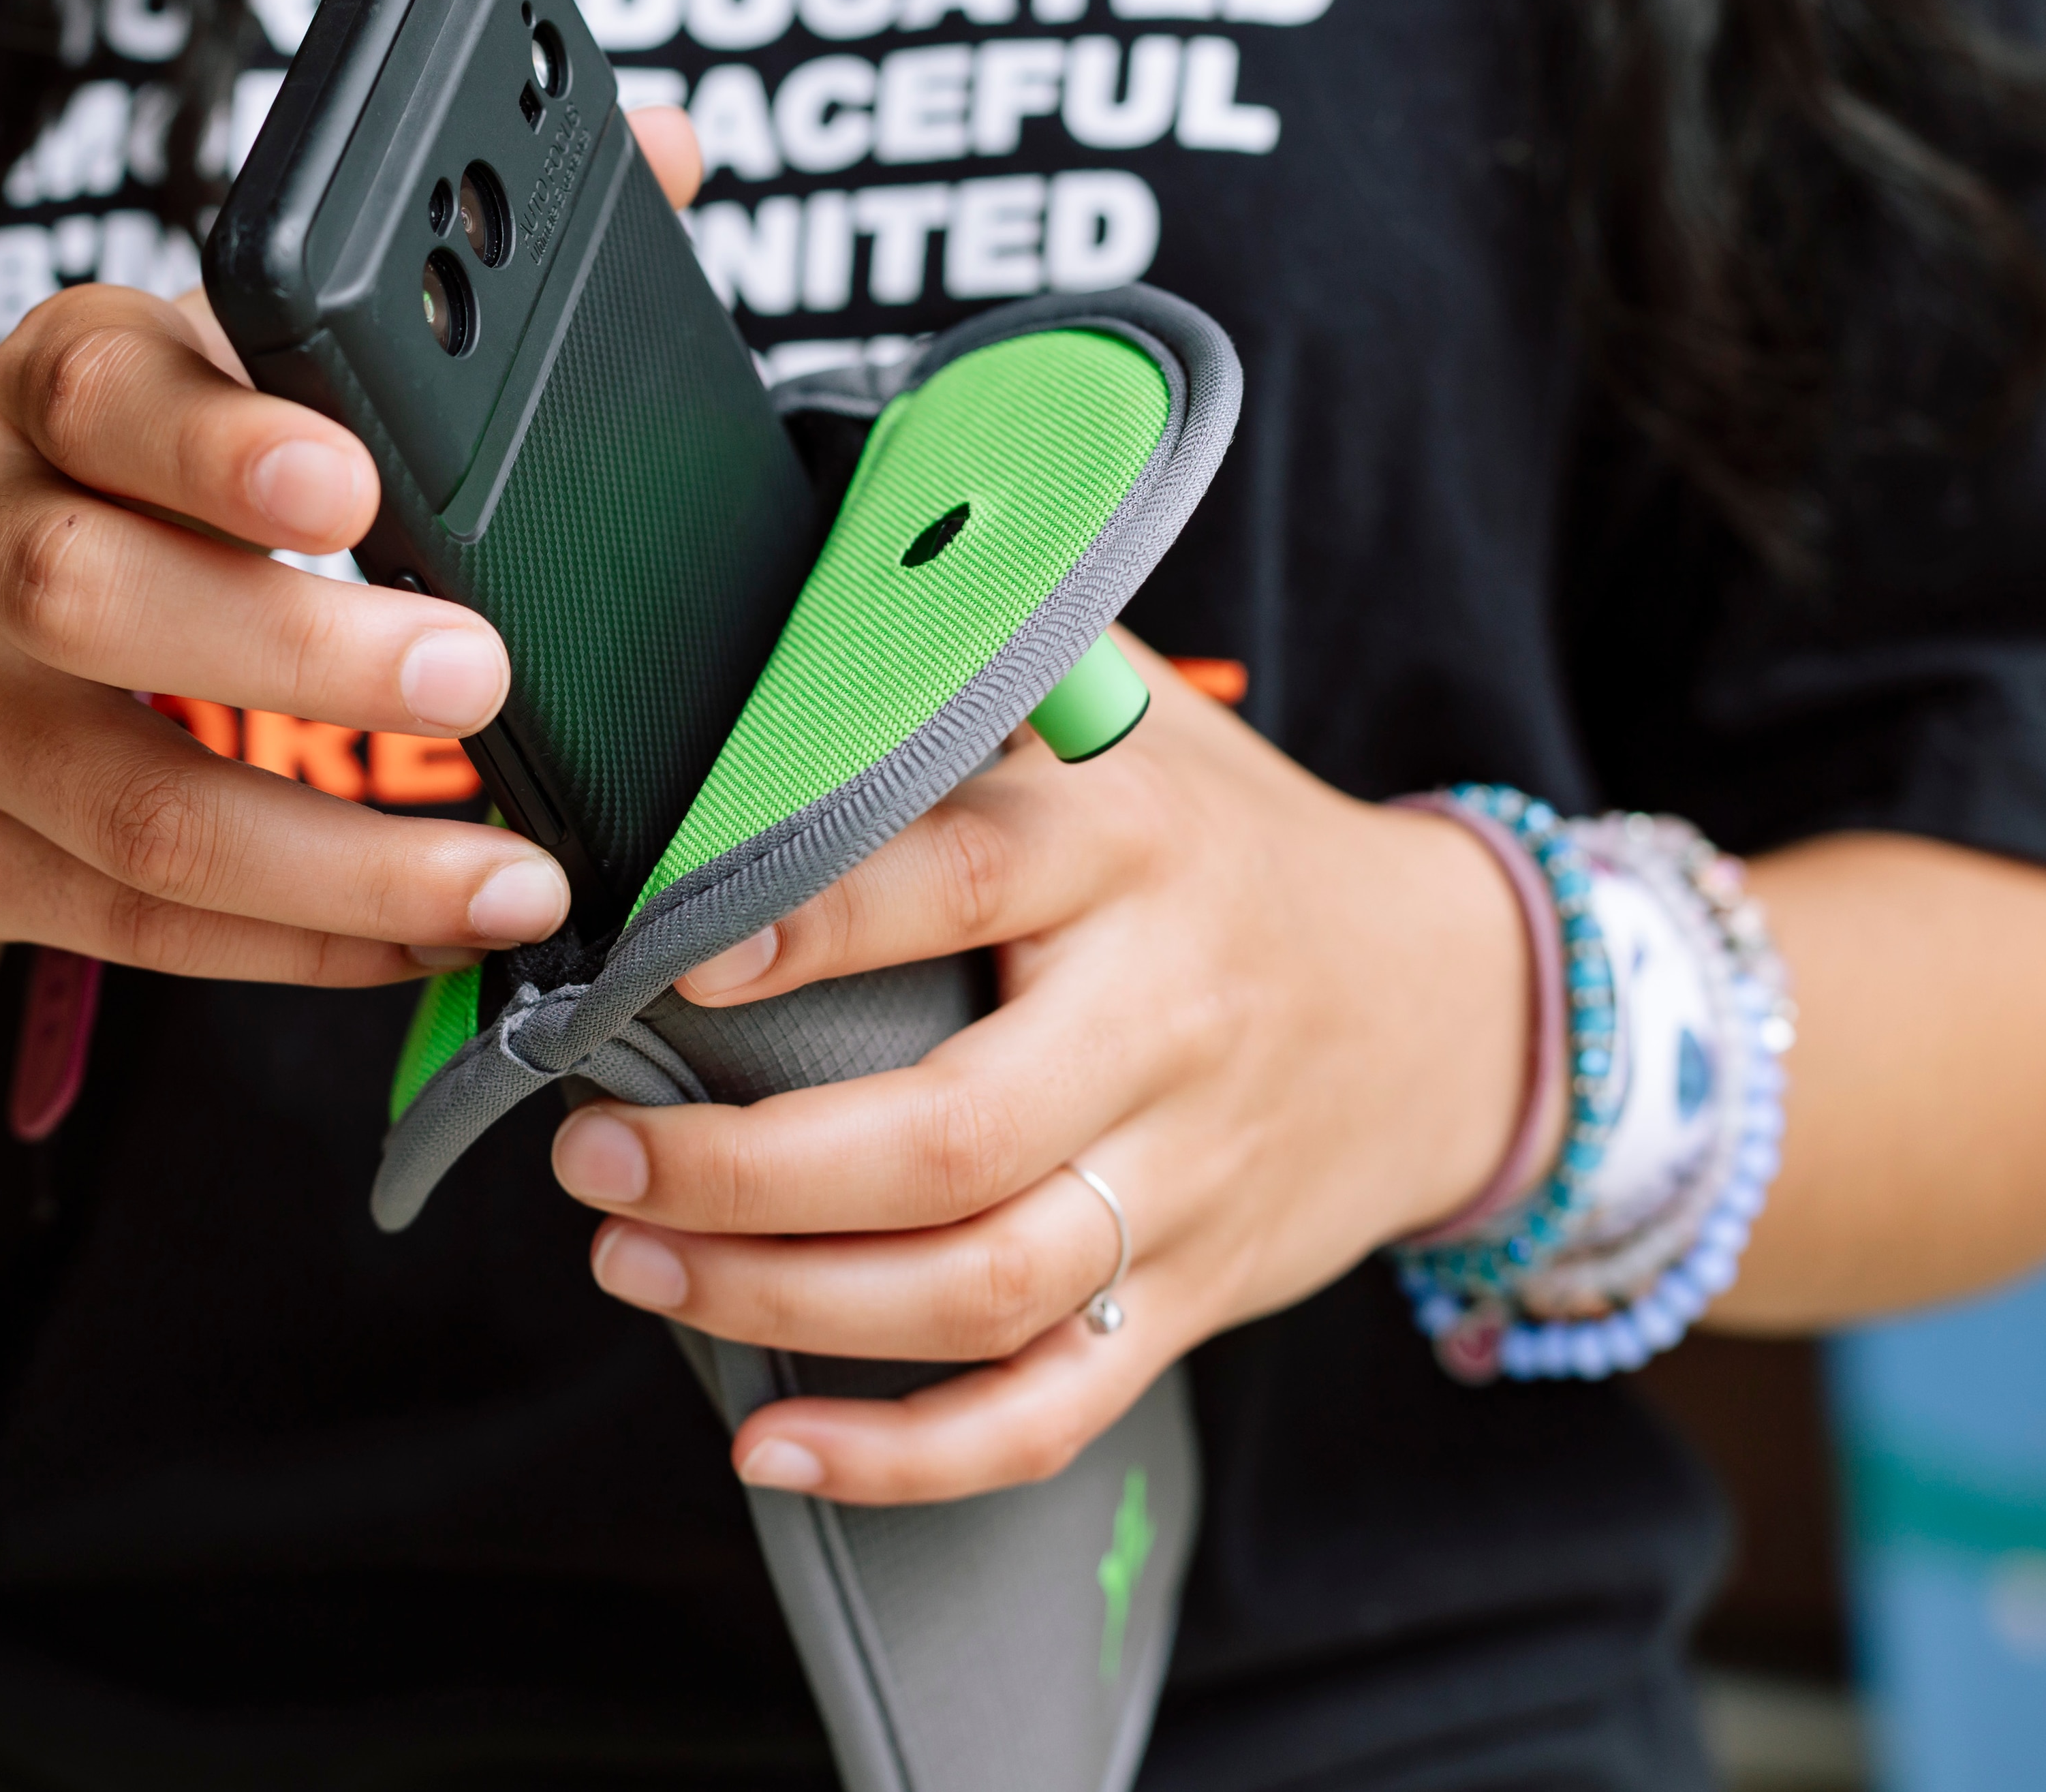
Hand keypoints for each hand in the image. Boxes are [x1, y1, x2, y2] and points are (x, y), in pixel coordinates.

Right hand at [0, 109, 709, 982]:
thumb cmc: (133, 473)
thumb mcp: (231, 348)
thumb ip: (438, 275)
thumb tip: (666, 151)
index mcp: (50, 390)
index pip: (109, 398)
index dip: (220, 441)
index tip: (357, 479)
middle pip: (95, 600)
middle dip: (300, 652)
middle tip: (479, 675)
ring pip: (131, 804)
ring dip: (340, 858)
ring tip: (513, 880)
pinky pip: (136, 925)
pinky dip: (302, 944)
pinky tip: (428, 938)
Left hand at [545, 633, 1533, 1503]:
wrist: (1452, 1002)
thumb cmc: (1226, 841)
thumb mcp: (1129, 719)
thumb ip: (978, 669)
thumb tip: (791, 592)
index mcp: (1126, 845)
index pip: (955, 878)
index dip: (807, 922)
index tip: (663, 952)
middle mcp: (1163, 1016)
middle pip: (951, 1135)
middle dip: (743, 1168)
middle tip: (593, 1155)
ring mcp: (1187, 1173)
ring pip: (982, 1285)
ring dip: (784, 1299)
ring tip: (634, 1268)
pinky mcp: (1195, 1293)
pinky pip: (1052, 1406)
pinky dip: (910, 1453)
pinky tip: (774, 1446)